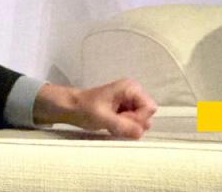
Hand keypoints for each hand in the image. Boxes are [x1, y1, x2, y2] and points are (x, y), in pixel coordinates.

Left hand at [32, 78, 156, 138]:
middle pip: (147, 115)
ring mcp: (130, 102)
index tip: (121, 119)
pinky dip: (124, 128)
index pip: (150, 108)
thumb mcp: (103, 117)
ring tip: (112, 123)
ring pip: (141, 122)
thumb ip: (122, 125)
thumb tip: (140, 133)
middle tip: (115, 122)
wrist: (71, 107)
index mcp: (131, 88)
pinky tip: (112, 125)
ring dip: (128, 127)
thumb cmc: (85, 108)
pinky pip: (134, 124)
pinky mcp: (126, 110)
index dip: (138, 119)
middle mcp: (134, 93)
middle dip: (133, 123)